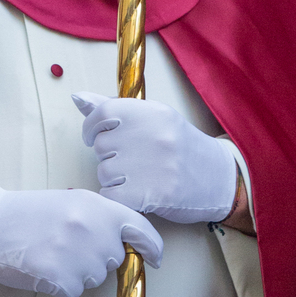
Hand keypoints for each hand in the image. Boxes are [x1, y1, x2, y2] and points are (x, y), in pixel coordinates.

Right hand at [0, 186, 161, 296]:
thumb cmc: (31, 213)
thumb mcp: (71, 202)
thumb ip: (101, 219)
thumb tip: (128, 240)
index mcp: (96, 206)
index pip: (140, 228)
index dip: (152, 246)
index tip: (156, 258)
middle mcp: (91, 228)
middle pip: (114, 258)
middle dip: (98, 257)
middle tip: (68, 244)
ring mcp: (76, 253)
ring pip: (94, 278)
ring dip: (77, 272)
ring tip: (52, 252)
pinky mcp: (59, 276)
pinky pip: (73, 291)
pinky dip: (60, 284)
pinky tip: (43, 266)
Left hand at [73, 93, 238, 225]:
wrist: (219, 179)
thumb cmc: (181, 147)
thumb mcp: (154, 119)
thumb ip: (115, 109)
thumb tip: (77, 98)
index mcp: (151, 112)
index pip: (102, 113)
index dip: (91, 128)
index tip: (93, 137)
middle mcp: (151, 135)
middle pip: (102, 147)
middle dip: (110, 156)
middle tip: (133, 162)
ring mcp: (152, 165)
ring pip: (105, 173)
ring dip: (114, 179)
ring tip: (139, 178)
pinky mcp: (151, 194)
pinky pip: (111, 196)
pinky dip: (118, 198)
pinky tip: (136, 194)